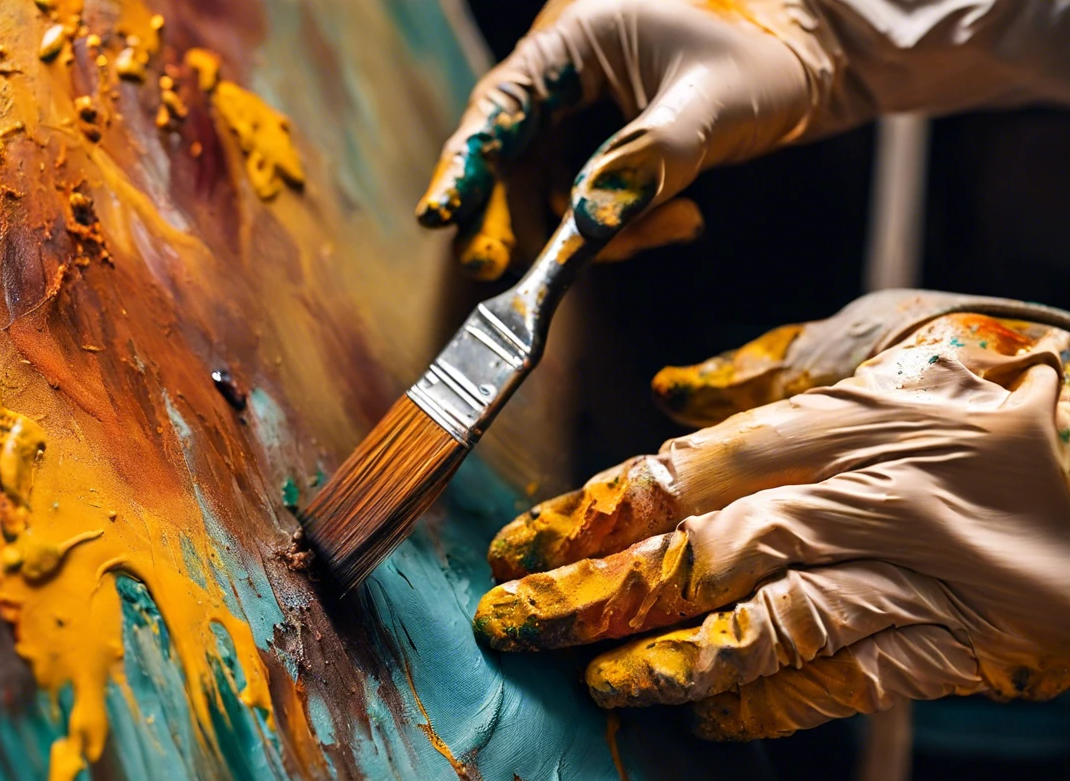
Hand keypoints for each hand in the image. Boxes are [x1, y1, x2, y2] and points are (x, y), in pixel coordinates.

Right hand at [417, 0, 840, 277]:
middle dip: (517, 218)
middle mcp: (567, 78)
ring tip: (679, 221)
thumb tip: (590, 219)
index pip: (500, 104)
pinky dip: (626, 228)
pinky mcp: (604, 155)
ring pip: (551, 195)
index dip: (463, 163)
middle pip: (509, 160)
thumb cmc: (766, 59)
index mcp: (576, 39)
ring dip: (598, 231)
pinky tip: (683, 219)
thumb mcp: (714, 104)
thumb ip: (651, 157)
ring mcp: (583, 121)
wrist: (812, 64)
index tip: (440, 214)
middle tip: (500, 270)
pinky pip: (589, 208)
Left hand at [472, 292, 1069, 739]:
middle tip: (512, 620)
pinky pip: (842, 685)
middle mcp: (857, 505)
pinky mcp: (950, 646)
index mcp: (835, 422)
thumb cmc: (1018, 381)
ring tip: (592, 679)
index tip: (522, 544)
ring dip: (662, 664)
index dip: (586, 516)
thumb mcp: (897, 336)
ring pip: (758, 633)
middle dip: (590, 596)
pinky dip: (767, 705)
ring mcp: (905, 582)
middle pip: (695, 561)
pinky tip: (705, 717)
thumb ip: (774, 370)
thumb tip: (674, 393)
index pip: (678, 477)